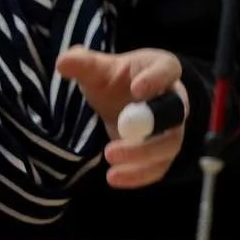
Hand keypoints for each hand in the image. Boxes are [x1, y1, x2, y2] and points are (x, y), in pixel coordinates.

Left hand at [56, 47, 187, 188]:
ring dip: (141, 158)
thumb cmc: (115, 80)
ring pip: (168, 145)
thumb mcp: (99, 69)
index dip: (156, 80)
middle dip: (149, 125)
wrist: (121, 102)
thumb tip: (64, 62)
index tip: (136, 89)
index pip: (168, 70)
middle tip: (121, 134)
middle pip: (174, 114)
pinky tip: (114, 178)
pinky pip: (159, 167)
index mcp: (162, 69)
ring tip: (110, 162)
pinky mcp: (163, 153)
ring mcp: (173, 129)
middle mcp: (175, 100)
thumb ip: (84, 64)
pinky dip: (138, 176)